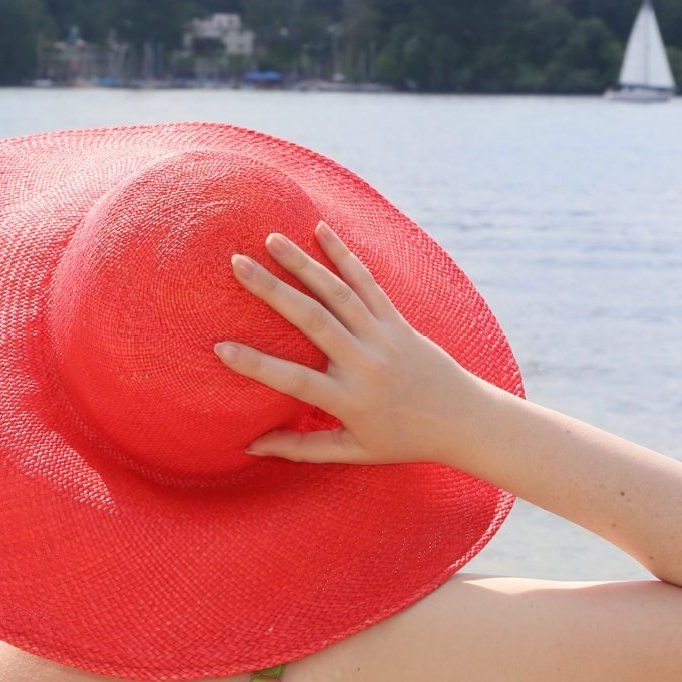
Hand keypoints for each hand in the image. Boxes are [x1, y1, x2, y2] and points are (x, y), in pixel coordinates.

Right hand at [214, 220, 490, 464]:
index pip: (295, 381)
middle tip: (237, 264)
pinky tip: (320, 230)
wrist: (461, 419)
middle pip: (313, 321)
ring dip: (303, 263)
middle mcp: (364, 364)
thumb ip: (300, 447)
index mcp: (348, 400)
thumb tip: (250, 446)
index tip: (220, 347)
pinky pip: (368, 282)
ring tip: (270, 238)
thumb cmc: (402, 440)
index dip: (256, 365)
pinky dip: (344, 256)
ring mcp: (383, 337)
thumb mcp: (352, 451)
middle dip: (272, 290)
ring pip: (339, 293)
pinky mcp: (398, 321)